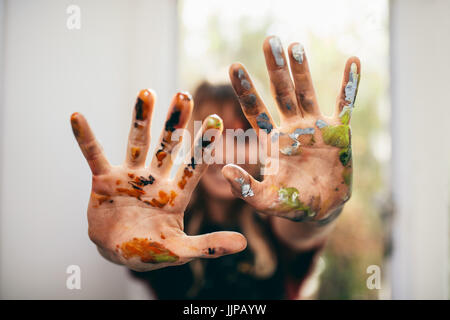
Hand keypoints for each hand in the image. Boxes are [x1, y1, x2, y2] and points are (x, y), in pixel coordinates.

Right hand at [71, 90, 245, 270]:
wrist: (116, 251)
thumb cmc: (151, 250)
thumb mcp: (179, 251)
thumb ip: (209, 246)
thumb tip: (244, 243)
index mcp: (176, 194)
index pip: (194, 166)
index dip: (204, 145)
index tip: (216, 120)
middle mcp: (156, 179)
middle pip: (168, 146)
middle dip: (176, 123)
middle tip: (185, 95)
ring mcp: (131, 176)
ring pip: (137, 142)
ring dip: (141, 118)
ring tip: (147, 92)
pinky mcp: (105, 179)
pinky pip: (94, 155)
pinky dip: (85, 139)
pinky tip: (77, 118)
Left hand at [223, 36, 359, 222]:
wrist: (321, 208)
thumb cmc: (290, 204)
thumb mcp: (266, 200)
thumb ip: (245, 188)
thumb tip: (224, 171)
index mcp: (271, 140)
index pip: (255, 110)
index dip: (246, 89)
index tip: (234, 66)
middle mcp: (291, 127)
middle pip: (281, 93)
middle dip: (275, 68)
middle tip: (269, 40)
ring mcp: (315, 127)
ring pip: (307, 92)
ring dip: (303, 70)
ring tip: (296, 44)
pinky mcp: (339, 132)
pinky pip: (346, 104)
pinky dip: (349, 84)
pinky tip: (353, 61)